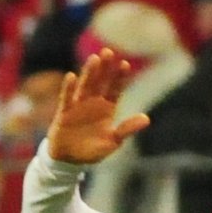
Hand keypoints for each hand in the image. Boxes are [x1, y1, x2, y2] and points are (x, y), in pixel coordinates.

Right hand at [45, 49, 151, 165]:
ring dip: (89, 73)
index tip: (125, 64)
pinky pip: (67, 99)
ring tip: (94, 59)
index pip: (115, 89)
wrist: (69, 160)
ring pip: (85, 86)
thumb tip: (147, 118)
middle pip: (100, 82)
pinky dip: (68, 88)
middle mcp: (93, 102)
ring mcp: (78, 106)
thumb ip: (127, 129)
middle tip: (109, 52)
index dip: (119, 77)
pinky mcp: (64, 113)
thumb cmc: (92, 150)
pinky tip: (71, 76)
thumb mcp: (113, 141)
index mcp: (107, 108)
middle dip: (104, 68)